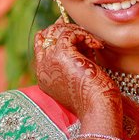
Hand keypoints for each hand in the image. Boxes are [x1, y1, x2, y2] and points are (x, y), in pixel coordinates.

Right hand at [34, 21, 122, 135]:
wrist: (98, 109)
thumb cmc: (95, 98)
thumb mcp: (79, 75)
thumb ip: (75, 58)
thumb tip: (79, 36)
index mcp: (44, 76)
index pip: (40, 45)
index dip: (55, 35)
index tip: (73, 31)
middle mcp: (42, 68)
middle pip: (46, 35)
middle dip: (66, 30)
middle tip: (84, 32)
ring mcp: (49, 61)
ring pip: (56, 31)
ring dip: (77, 31)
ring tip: (93, 42)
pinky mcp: (61, 54)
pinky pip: (69, 33)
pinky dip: (84, 35)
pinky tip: (97, 45)